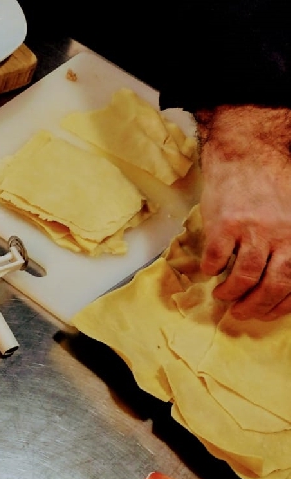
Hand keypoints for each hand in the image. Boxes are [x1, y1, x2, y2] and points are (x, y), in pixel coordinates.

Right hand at [197, 105, 290, 320]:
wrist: (247, 152)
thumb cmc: (271, 182)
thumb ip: (289, 243)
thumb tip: (279, 277)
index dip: (280, 305)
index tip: (267, 312)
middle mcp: (280, 235)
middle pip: (271, 285)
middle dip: (255, 306)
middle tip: (242, 313)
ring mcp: (251, 230)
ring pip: (243, 277)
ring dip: (231, 293)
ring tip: (223, 296)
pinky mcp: (223, 225)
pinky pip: (215, 259)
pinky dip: (211, 270)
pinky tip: (210, 271)